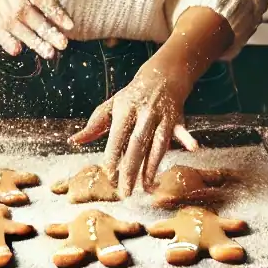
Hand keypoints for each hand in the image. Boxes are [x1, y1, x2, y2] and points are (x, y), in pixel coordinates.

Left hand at [69, 66, 201, 195]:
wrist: (161, 75)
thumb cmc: (132, 96)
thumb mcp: (111, 106)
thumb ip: (94, 125)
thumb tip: (74, 141)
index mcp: (124, 110)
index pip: (117, 137)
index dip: (112, 156)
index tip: (108, 175)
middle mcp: (143, 113)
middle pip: (136, 145)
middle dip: (131, 169)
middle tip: (125, 192)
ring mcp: (161, 116)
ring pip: (158, 144)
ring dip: (153, 166)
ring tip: (147, 186)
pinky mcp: (176, 119)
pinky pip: (182, 130)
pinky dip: (187, 138)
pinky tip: (193, 148)